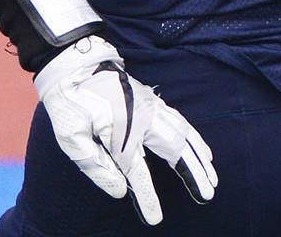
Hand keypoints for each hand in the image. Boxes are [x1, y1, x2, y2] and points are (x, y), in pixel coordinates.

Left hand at [35, 35, 217, 224]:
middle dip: (194, 175)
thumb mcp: (70, 135)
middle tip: (207, 195)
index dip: (148, 198)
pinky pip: (180, 121)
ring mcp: (149, 107)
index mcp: (121, 132)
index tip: (155, 218)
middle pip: (176, 152)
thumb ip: (94, 165)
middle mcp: (142, 119)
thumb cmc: (68, 99)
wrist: (71, 60)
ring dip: (199, 158)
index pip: (138, 173)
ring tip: (212, 178)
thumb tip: (119, 192)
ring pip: (183, 136)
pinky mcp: (150, 99)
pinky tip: (202, 149)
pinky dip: (194, 137)